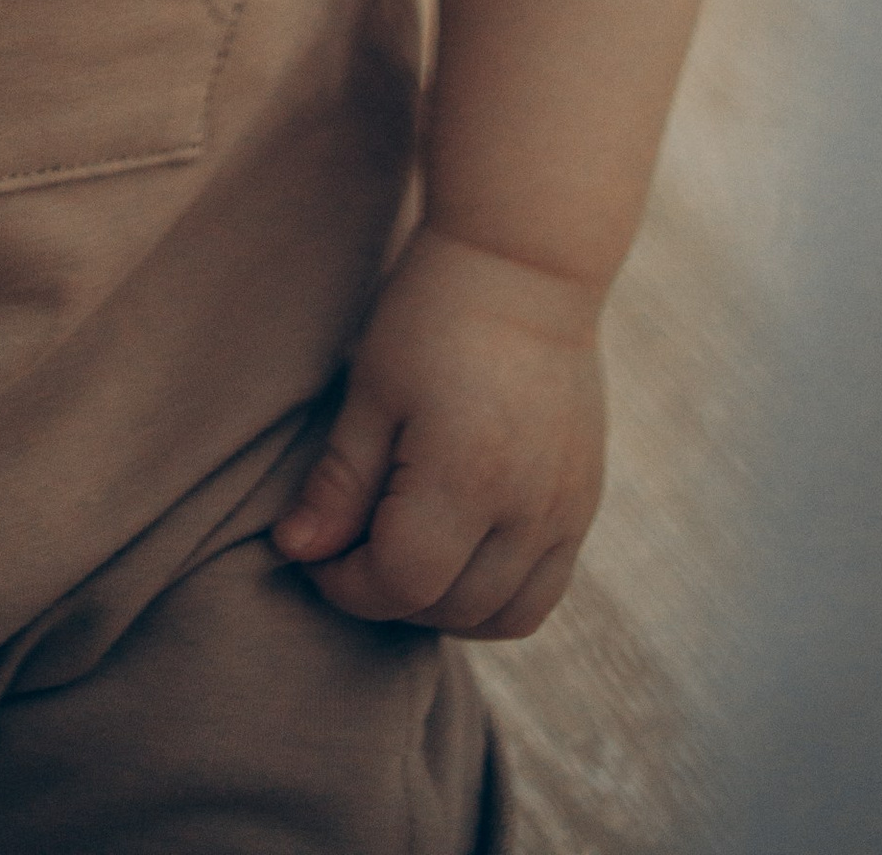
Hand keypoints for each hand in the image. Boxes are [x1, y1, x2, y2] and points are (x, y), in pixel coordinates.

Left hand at [272, 224, 605, 637]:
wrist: (526, 264)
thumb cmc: (432, 315)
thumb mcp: (371, 391)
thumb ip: (338, 484)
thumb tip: (296, 551)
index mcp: (468, 478)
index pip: (401, 583)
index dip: (346, 583)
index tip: (314, 550)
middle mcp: (529, 510)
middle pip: (452, 609)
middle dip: (387, 596)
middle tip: (348, 548)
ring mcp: (567, 511)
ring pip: (505, 617)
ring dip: (444, 608)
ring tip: (401, 553)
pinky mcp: (585, 503)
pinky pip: (543, 590)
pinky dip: (494, 594)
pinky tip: (454, 550)